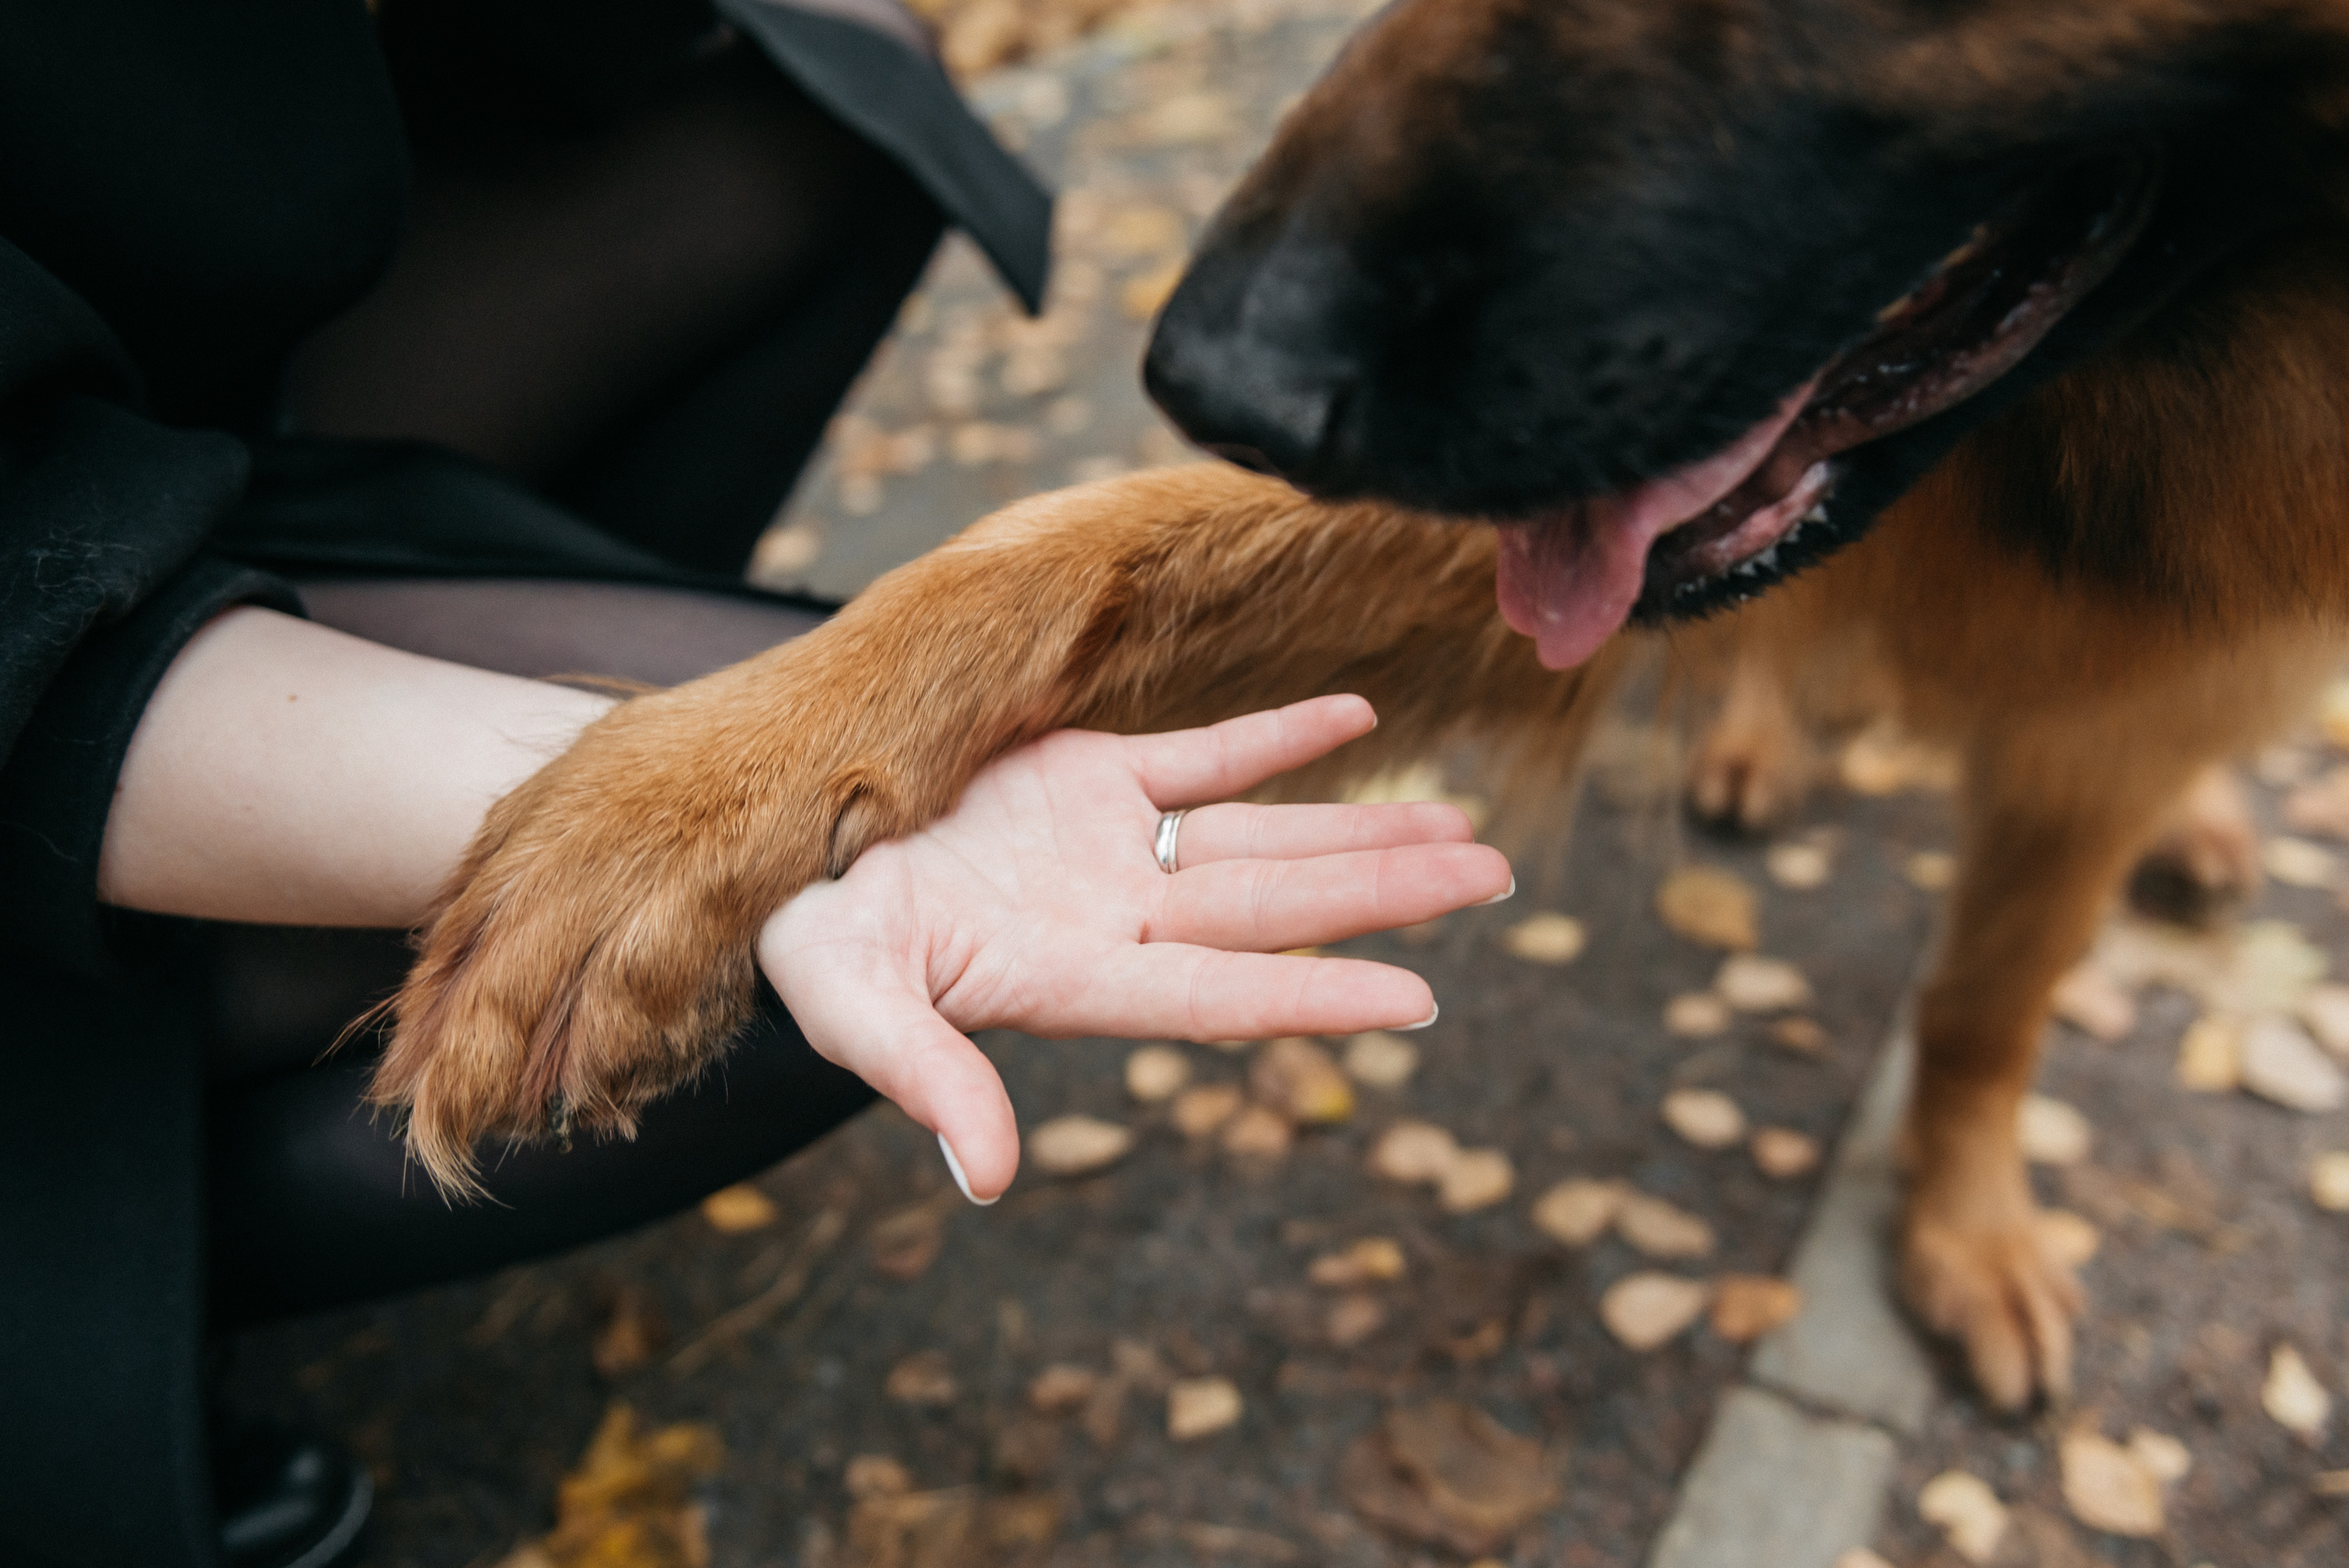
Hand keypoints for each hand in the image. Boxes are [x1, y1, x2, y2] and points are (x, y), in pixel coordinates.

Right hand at [758, 694, 1511, 1201]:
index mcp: (1073, 978)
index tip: (1419, 999)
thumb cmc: (808, 944)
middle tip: (1498, 881)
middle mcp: (1119, 918)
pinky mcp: (1091, 776)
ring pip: (1262, 835)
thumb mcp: (852, 1005)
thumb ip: (927, 1080)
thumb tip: (990, 1179)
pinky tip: (1360, 724)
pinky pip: (1206, 755)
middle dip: (1384, 894)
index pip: (1217, 992)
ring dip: (1362, 831)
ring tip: (1466, 830)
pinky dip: (1280, 738)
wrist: (787, 858)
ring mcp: (1113, 846)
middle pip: (1274, 907)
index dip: (1313, 992)